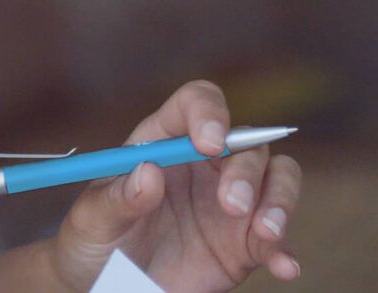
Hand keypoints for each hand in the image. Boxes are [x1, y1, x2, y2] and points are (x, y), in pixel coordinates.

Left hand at [46, 80, 303, 291]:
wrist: (105, 284)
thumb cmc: (94, 240)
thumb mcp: (92, 219)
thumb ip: (117, 198)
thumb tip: (149, 172)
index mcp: (165, 140)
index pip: (196, 103)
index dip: (208, 113)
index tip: (209, 143)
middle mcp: (205, 164)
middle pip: (246, 142)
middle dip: (245, 171)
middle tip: (231, 206)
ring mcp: (231, 201)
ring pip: (278, 178)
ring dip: (280, 200)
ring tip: (266, 234)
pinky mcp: (245, 242)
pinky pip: (278, 237)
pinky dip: (285, 249)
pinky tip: (283, 267)